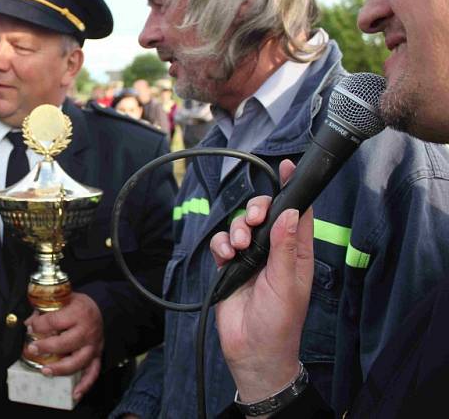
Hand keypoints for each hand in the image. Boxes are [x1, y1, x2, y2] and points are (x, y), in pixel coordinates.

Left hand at [25, 292, 103, 400]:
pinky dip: (85, 385)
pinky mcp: (98, 355)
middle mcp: (88, 330)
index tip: (30, 327)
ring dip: (60, 368)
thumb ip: (45, 311)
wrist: (98, 308)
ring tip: (45, 371)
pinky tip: (74, 394)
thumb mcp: (63, 300)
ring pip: (78, 361)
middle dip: (46, 347)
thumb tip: (28, 324)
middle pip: (65, 343)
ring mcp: (94, 345)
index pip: (54, 321)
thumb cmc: (77, 305)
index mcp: (78, 312)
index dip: (38, 325)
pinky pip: (93, 373)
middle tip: (32, 349)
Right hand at [209, 159, 312, 401]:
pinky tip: (226, 257)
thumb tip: (291, 212)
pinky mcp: (230, 267)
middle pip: (265, 213)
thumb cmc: (280, 323)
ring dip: (236, 229)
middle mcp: (275, 251)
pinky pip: (222, 243)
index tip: (287, 167)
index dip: (293, 189)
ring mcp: (251, 258)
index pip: (298, 213)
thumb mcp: (288, 283)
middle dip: (255, 210)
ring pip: (240, 226)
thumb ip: (287, 246)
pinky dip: (221, 245)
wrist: (252, 351)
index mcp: (298, 252)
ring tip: (238, 247)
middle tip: (252, 220)